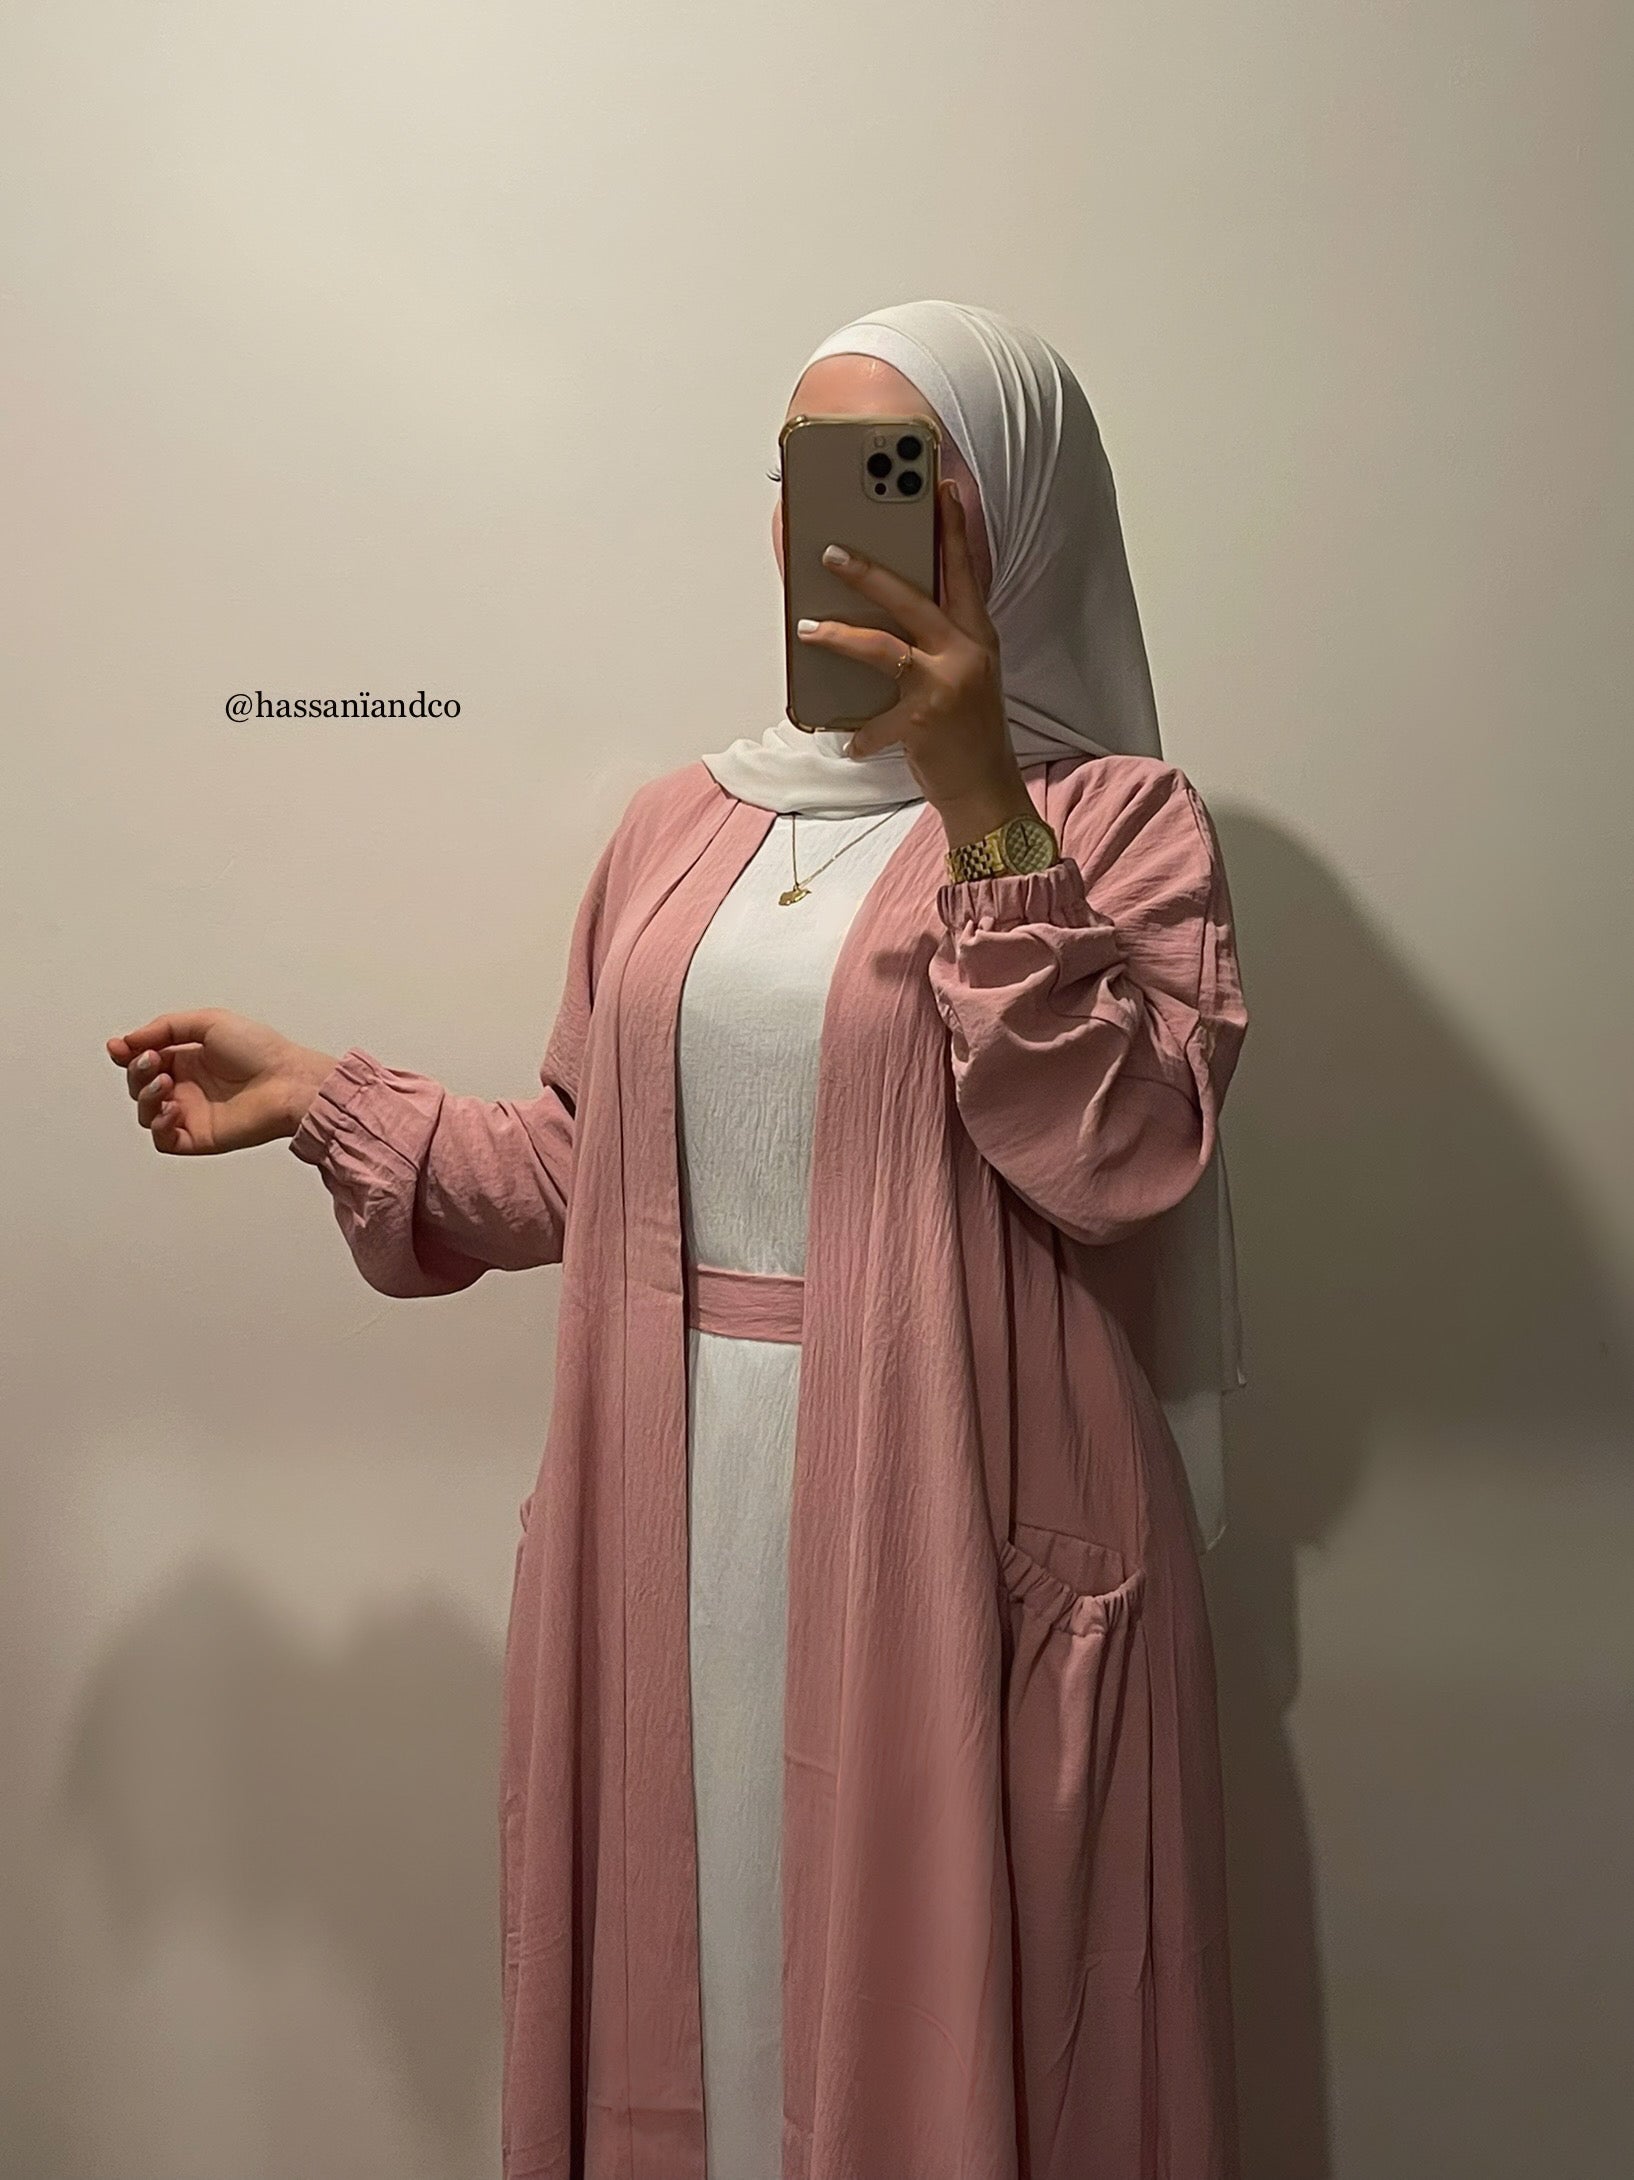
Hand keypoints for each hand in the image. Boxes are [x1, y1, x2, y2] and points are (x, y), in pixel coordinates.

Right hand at [105, 1008, 339, 1155]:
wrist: (288, 1082)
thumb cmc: (261, 1051)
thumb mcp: (209, 1021)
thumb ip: (165, 1027)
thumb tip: (129, 1040)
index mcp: (189, 1058)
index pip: (144, 1059)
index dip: (127, 1054)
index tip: (119, 1048)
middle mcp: (188, 1086)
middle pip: (140, 1085)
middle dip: (138, 1072)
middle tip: (153, 1062)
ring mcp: (192, 1113)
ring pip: (147, 1113)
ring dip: (146, 1096)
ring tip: (166, 1083)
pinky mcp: (199, 1137)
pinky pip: (164, 1141)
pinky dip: (159, 1126)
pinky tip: (172, 1109)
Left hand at [796, 480, 1034, 843]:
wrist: (986, 788)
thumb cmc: (968, 729)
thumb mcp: (965, 675)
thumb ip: (940, 640)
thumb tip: (887, 609)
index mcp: (976, 636)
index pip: (964, 571)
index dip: (952, 530)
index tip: (940, 489)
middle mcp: (965, 653)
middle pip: (911, 598)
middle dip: (868, 572)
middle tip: (831, 553)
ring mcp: (945, 685)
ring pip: (882, 647)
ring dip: (839, 635)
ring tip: (807, 628)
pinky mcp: (923, 720)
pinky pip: (873, 718)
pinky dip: (856, 731)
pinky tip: (846, 740)